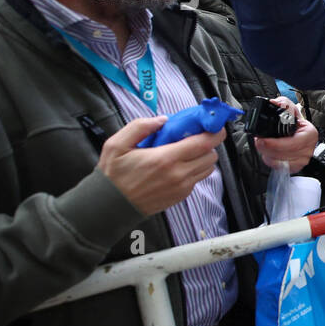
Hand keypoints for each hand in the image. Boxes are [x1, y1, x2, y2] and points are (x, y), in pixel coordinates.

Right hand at [96, 117, 225, 216]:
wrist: (110, 205)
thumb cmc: (113, 175)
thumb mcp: (117, 144)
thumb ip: (140, 127)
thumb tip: (163, 120)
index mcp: (165, 159)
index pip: (203, 144)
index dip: (214, 133)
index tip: (214, 125)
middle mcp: (178, 174)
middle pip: (211, 155)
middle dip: (208, 144)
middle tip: (195, 136)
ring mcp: (181, 187)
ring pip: (208, 168)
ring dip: (203, 157)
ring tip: (187, 150)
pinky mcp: (180, 196)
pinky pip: (197, 179)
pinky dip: (195, 169)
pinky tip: (179, 164)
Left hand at [254, 96, 318, 169]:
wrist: (299, 132)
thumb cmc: (295, 122)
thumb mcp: (290, 109)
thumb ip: (283, 104)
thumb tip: (275, 103)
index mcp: (310, 134)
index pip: (293, 144)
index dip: (276, 144)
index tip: (262, 140)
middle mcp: (309, 148)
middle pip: (285, 154)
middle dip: (268, 148)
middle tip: (258, 141)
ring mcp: (303, 159)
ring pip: (281, 162)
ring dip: (268, 154)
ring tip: (262, 145)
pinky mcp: (296, 167)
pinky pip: (280, 168)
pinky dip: (271, 161)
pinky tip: (268, 153)